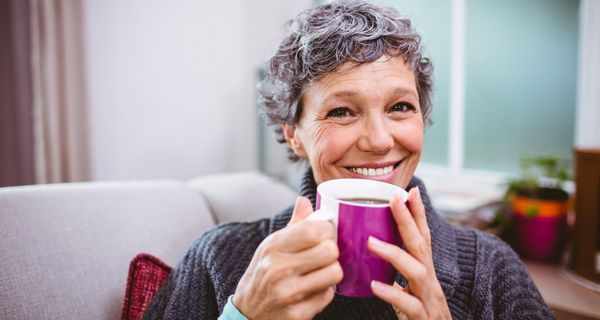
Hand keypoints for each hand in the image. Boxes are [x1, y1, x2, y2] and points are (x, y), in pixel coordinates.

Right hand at [233, 197, 342, 319]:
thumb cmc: (262, 275)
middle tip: (324, 255)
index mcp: (273, 247)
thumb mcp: (271, 247)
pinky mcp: (297, 313)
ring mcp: (288, 293)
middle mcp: (279, 269)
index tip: (324, 235)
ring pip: (334, 273)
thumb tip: (304, 200)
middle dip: (331, 252)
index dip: (327, 230)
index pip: (313, 230)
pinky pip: (328, 296)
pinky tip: (311, 290)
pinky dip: (324, 292)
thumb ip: (293, 225)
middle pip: (330, 250)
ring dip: (331, 272)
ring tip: (319, 272)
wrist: (246, 314)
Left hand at [367, 187, 451, 319]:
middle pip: (421, 245)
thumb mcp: (411, 294)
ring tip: (371, 242)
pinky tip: (375, 285)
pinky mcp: (423, 318)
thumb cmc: (421, 318)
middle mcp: (430, 282)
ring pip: (417, 271)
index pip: (422, 238)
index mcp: (425, 273)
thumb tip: (374, 259)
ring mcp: (429, 300)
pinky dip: (392, 293)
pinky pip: (409, 304)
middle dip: (408, 220)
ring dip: (394, 253)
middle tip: (394, 198)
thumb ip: (397, 278)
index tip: (410, 190)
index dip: (418, 214)